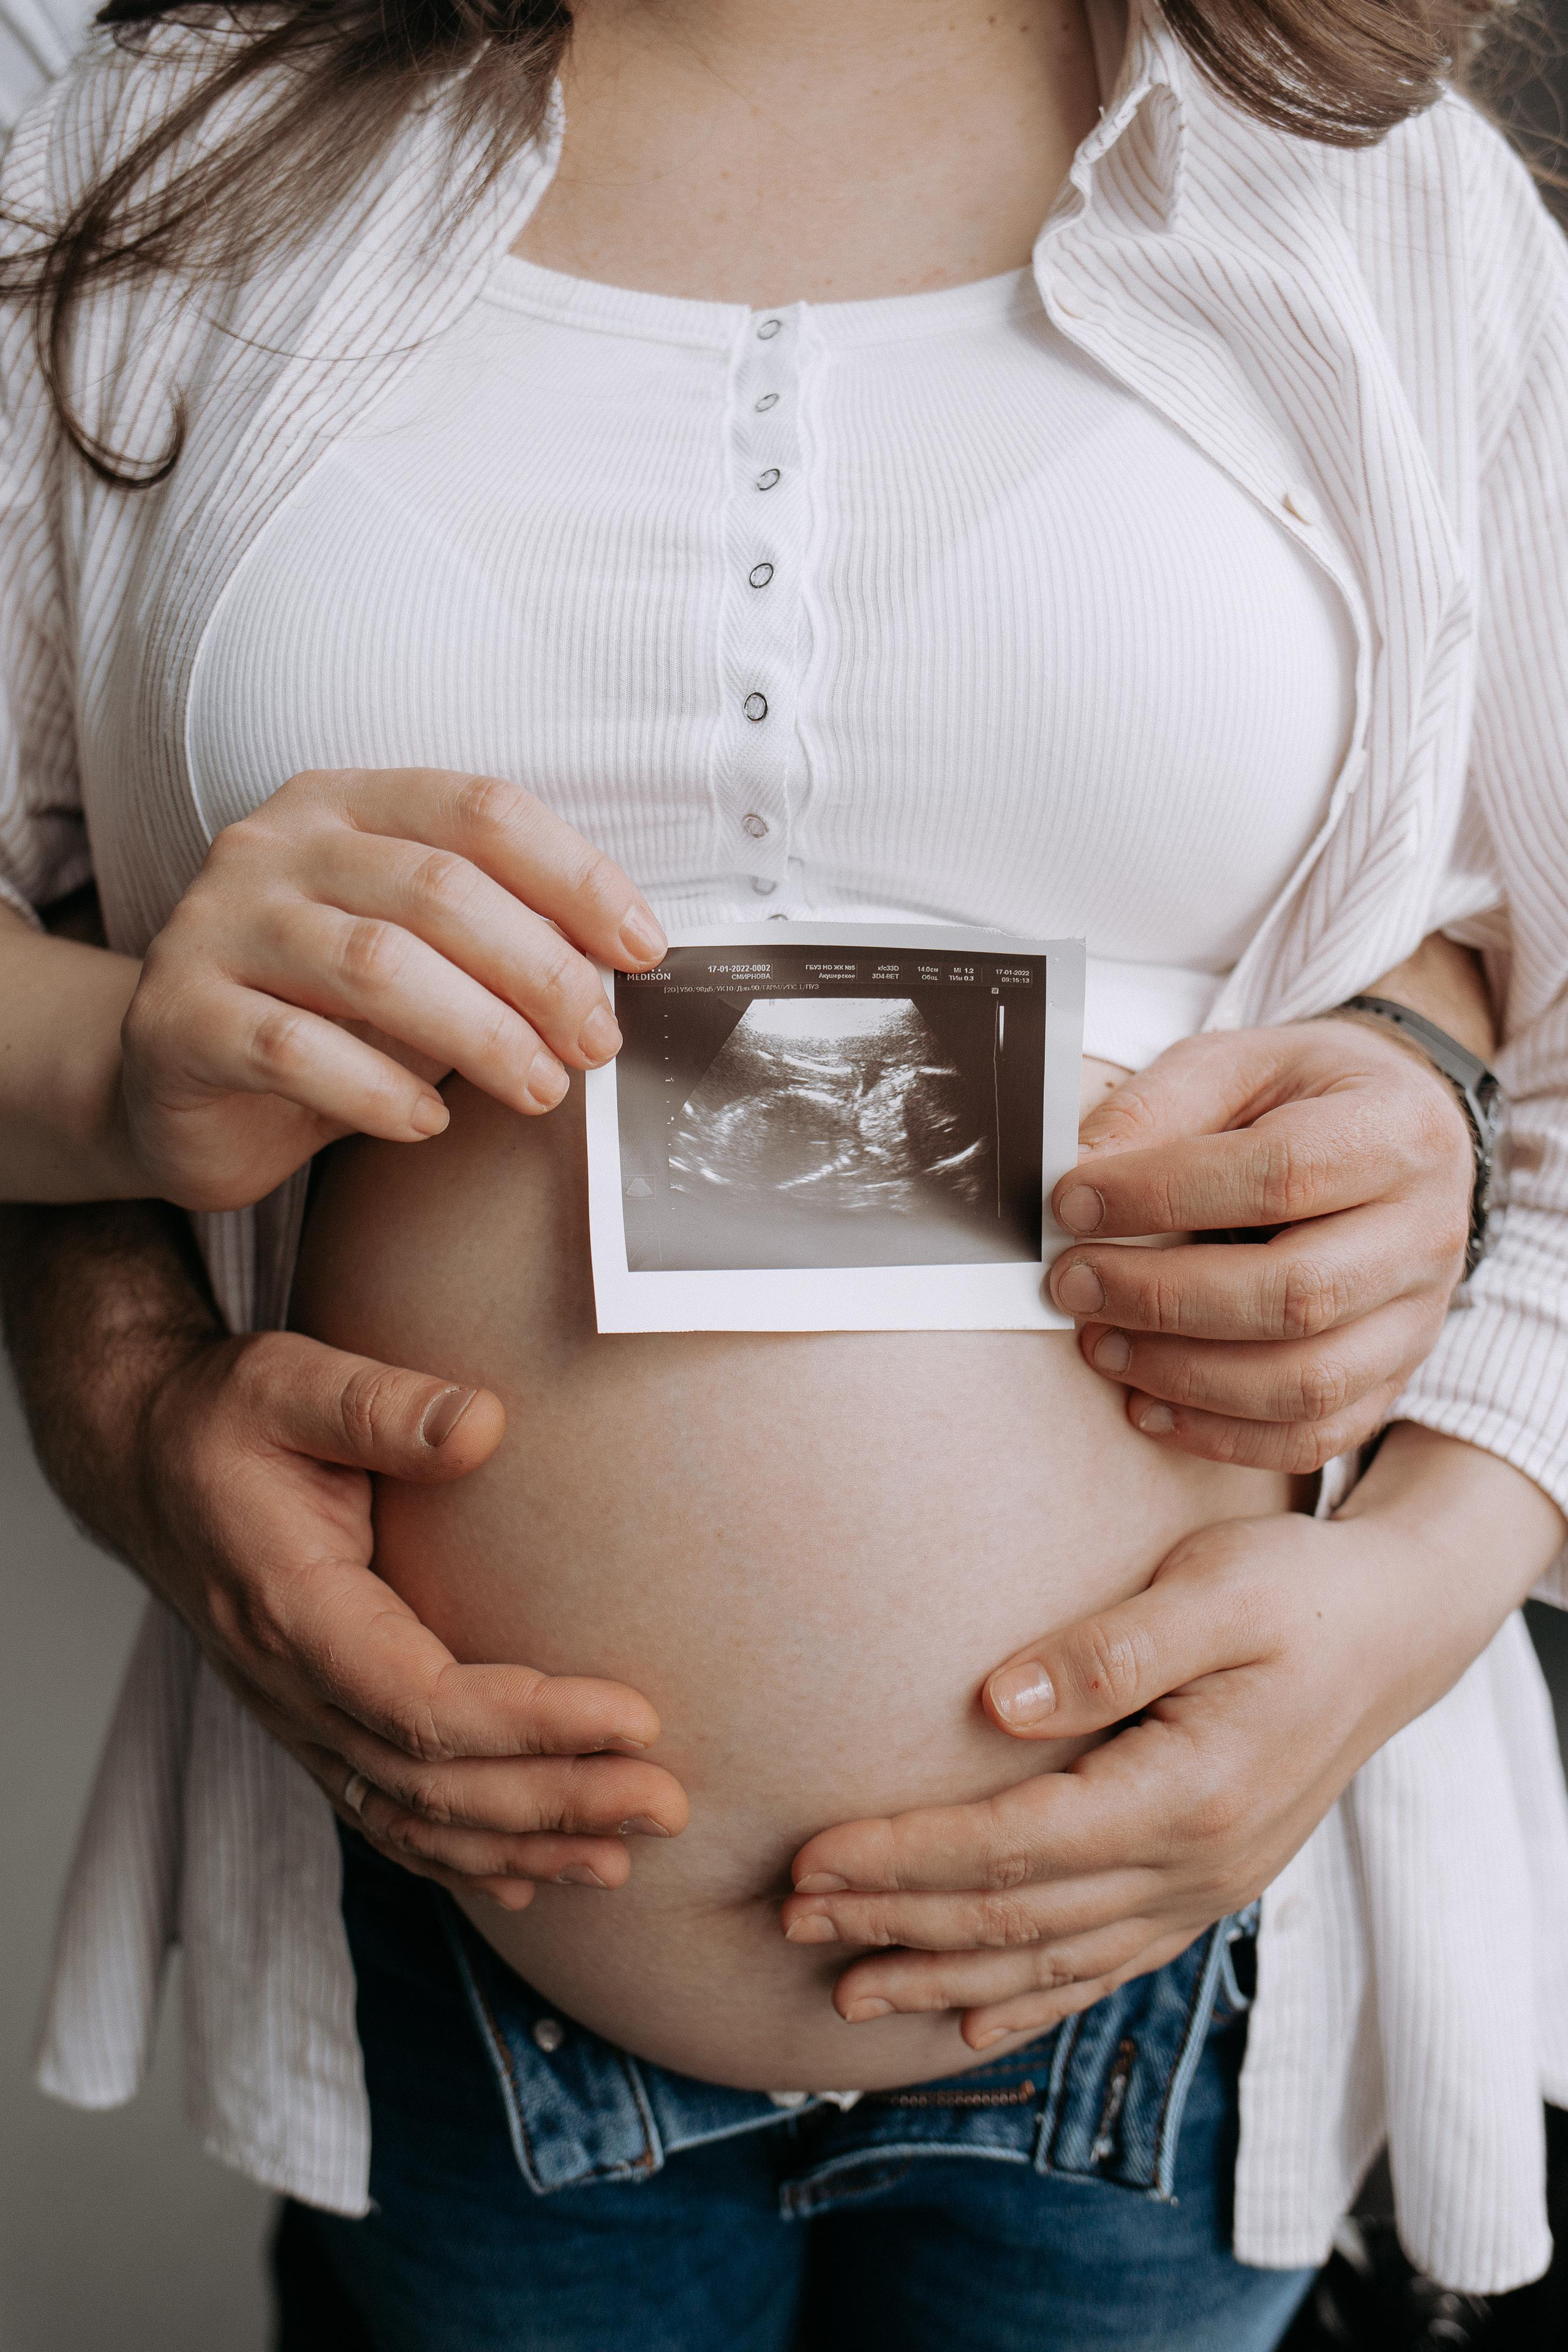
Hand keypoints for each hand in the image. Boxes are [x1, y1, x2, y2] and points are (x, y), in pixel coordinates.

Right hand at [119, 768, 667, 1212]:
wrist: (176, 1081)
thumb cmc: (322, 1015)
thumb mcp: (419, 959)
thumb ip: (495, 943)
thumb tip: (615, 972)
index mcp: (346, 805)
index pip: (482, 811)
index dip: (576, 877)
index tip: (643, 950)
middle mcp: (274, 846)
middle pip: (439, 888)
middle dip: (541, 972)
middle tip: (594, 1044)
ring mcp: (215, 924)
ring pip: (375, 962)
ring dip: (480, 1034)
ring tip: (538, 1089)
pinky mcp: (178, 1016)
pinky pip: (294, 1049)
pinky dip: (379, 1090)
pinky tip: (428, 1122)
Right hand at [133, 1326, 687, 1906]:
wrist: (140, 1460)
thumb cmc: (219, 1418)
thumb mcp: (287, 1382)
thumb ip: (381, 1405)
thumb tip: (484, 1422)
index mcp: (292, 1609)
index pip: (423, 1703)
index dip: (531, 1723)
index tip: (635, 1717)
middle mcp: (291, 1685)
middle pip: (432, 1782)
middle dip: (556, 1800)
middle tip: (667, 1802)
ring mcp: (296, 1716)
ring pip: (410, 1819)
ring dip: (521, 1846)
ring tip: (623, 1856)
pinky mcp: (311, 1722)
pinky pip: (383, 1814)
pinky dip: (457, 1859)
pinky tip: (530, 1875)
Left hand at [779, 1428, 1561, 2051]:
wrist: (1399, 1629)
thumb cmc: (1297, 1590)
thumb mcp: (1213, 1590)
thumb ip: (1108, 1652)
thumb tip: (996, 1706)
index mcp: (1188, 1793)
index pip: (1013, 1845)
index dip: (904, 1857)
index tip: (810, 1858)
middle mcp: (1195, 1866)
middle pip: (1017, 1917)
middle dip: (895, 1923)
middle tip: (788, 1923)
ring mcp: (1205, 1890)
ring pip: (1053, 1961)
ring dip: (944, 1978)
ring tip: (845, 1989)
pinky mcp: (1207, 1889)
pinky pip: (1105, 1966)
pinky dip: (1031, 2001)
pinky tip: (971, 2023)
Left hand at [1047, 1016, 1473, 1471]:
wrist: (1403, 1132)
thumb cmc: (1310, 1095)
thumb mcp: (1239, 1062)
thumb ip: (1159, 1109)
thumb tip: (1078, 1176)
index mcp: (1395, 1132)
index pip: (1280, 1175)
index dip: (1163, 1195)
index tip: (1072, 1202)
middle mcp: (1425, 1233)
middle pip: (1297, 1294)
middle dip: (1163, 1299)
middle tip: (1074, 1286)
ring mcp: (1418, 1317)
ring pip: (1309, 1382)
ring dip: (1184, 1377)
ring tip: (1099, 1346)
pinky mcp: (1396, 1376)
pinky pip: (1316, 1433)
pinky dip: (1223, 1435)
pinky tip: (1147, 1406)